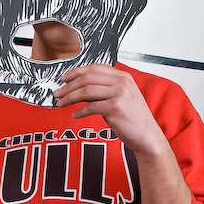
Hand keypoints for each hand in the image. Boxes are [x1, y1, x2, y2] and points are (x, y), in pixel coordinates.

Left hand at [55, 64, 191, 203]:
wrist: (146, 136)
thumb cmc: (132, 119)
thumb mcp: (119, 98)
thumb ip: (103, 91)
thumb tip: (78, 90)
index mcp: (123, 76)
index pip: (95, 68)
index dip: (76, 72)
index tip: (64, 79)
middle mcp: (122, 82)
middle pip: (88, 78)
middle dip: (69, 86)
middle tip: (57, 93)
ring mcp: (119, 94)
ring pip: (86, 91)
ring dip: (70, 97)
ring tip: (61, 103)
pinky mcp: (115, 108)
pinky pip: (91, 107)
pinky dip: (80, 111)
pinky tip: (74, 114)